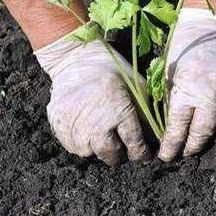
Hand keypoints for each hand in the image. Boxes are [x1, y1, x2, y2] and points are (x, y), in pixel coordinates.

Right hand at [34, 36, 149, 164]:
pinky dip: (81, 143)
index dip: (141, 154)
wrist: (76, 60)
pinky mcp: (58, 124)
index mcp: (119, 112)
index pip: (134, 144)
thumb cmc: (113, 72)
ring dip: (98, 149)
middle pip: (110, 154)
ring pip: (90, 153)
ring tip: (102, 137)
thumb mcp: (137, 88)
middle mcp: (96, 123)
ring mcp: (74, 125)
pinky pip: (72, 146)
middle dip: (118, 155)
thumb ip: (146, 114)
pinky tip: (87, 131)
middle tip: (121, 149)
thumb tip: (157, 139)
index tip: (143, 155)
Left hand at [158, 8, 215, 161]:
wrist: (214, 28)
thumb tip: (170, 128)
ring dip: (210, 131)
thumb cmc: (186, 49)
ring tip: (200, 136)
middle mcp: (212, 96)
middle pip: (203, 133)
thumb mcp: (170, 74)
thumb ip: (173, 100)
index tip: (166, 156)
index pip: (178, 128)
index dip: (171, 145)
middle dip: (192, 146)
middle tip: (185, 153)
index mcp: (187, 91)